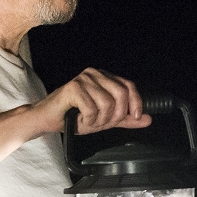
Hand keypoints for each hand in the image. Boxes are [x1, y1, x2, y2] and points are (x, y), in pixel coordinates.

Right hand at [36, 67, 152, 134]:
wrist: (48, 120)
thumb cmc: (74, 117)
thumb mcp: (105, 119)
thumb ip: (125, 119)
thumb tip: (147, 119)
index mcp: (104, 77)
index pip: (129, 86)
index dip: (136, 103)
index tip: (136, 116)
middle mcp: (95, 74)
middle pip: (121, 94)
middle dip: (115, 115)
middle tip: (101, 122)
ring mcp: (84, 79)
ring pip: (107, 104)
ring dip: (99, 120)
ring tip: (87, 120)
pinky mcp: (73, 87)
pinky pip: (92, 108)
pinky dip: (88, 120)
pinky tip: (79, 118)